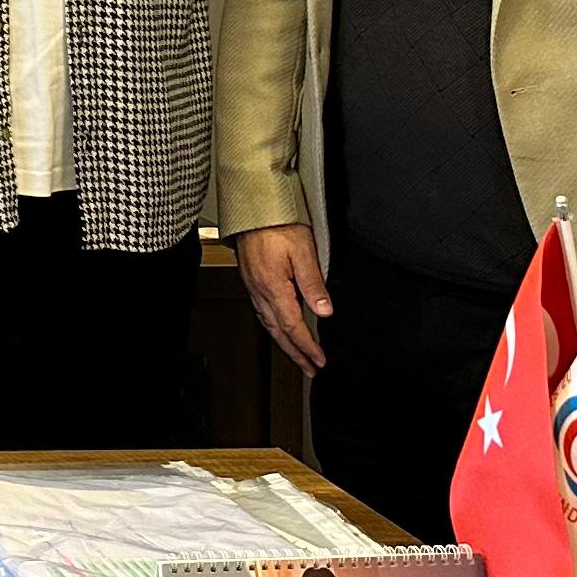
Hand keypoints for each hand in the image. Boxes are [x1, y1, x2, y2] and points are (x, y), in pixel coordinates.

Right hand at [236, 224, 333, 374]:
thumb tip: (324, 311)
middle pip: (278, 331)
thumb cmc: (276, 223)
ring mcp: (253, 286)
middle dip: (295, 353)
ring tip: (297, 354)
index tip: (319, 361)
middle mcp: (260, 290)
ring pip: (268, 323)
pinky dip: (273, 326)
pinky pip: (261, 311)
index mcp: (273, 287)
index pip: (293, 326)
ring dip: (283, 342)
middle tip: (309, 368)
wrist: (252, 207)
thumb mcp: (303, 251)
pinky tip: (278, 326)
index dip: (307, 346)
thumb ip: (313, 283)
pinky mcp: (251, 279)